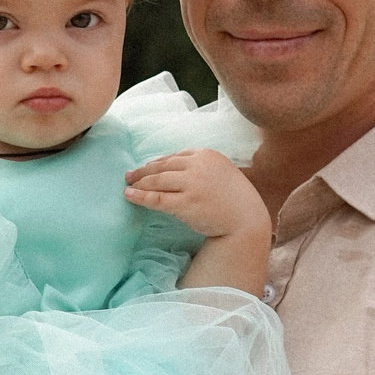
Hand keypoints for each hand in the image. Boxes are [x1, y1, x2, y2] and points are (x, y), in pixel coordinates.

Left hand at [124, 150, 269, 242]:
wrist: (246, 219)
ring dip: (139, 183)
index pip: (174, 157)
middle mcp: (198, 165)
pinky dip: (140, 197)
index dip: (157, 163)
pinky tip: (129, 196)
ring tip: (128, 186)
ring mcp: (191, 184)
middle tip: (128, 176)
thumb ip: (198, 167)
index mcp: (206, 154)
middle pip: (162, 166)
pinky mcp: (186, 203)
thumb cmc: (233, 198)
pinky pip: (157, 198)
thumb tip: (168, 169)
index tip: (146, 168)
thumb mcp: (219, 172)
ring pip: (157, 181)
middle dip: (143, 171)